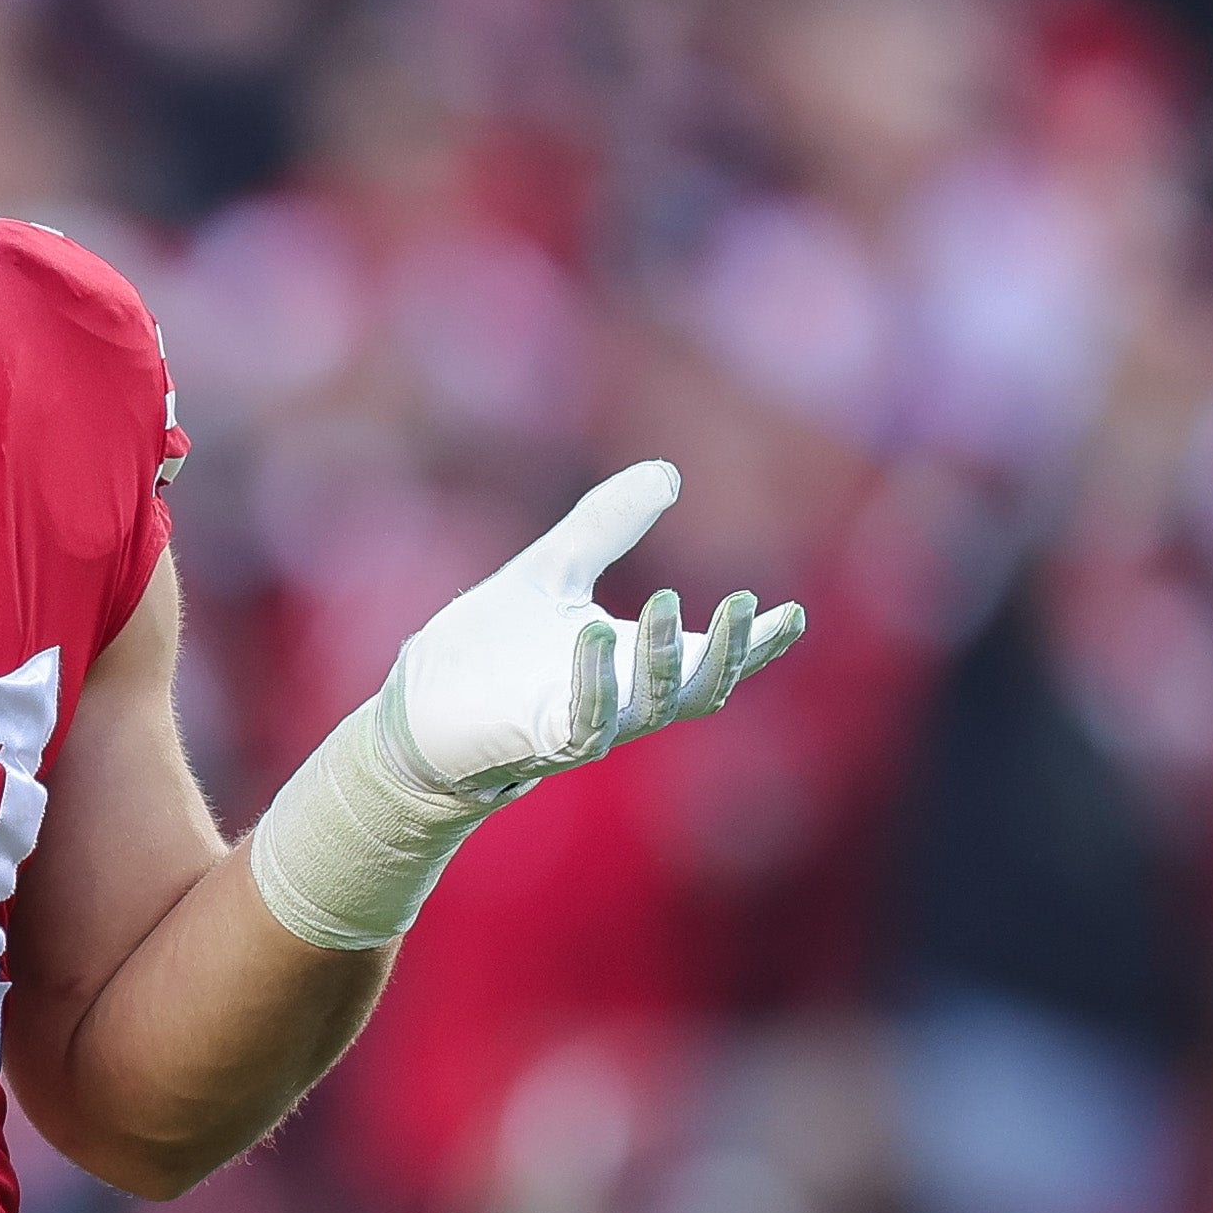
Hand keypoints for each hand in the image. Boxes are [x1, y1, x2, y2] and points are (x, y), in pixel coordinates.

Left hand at [383, 461, 804, 795]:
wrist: (421, 703)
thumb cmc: (491, 646)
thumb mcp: (554, 568)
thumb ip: (606, 525)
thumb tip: (667, 472)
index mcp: (636, 662)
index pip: (710, 656)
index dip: (756, 642)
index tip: (791, 614)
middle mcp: (625, 699)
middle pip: (700, 687)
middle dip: (730, 651)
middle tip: (745, 604)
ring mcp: (588, 725)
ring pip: (652, 705)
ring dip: (663, 658)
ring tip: (664, 601)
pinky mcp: (542, 739)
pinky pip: (585, 721)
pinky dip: (595, 681)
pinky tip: (593, 636)